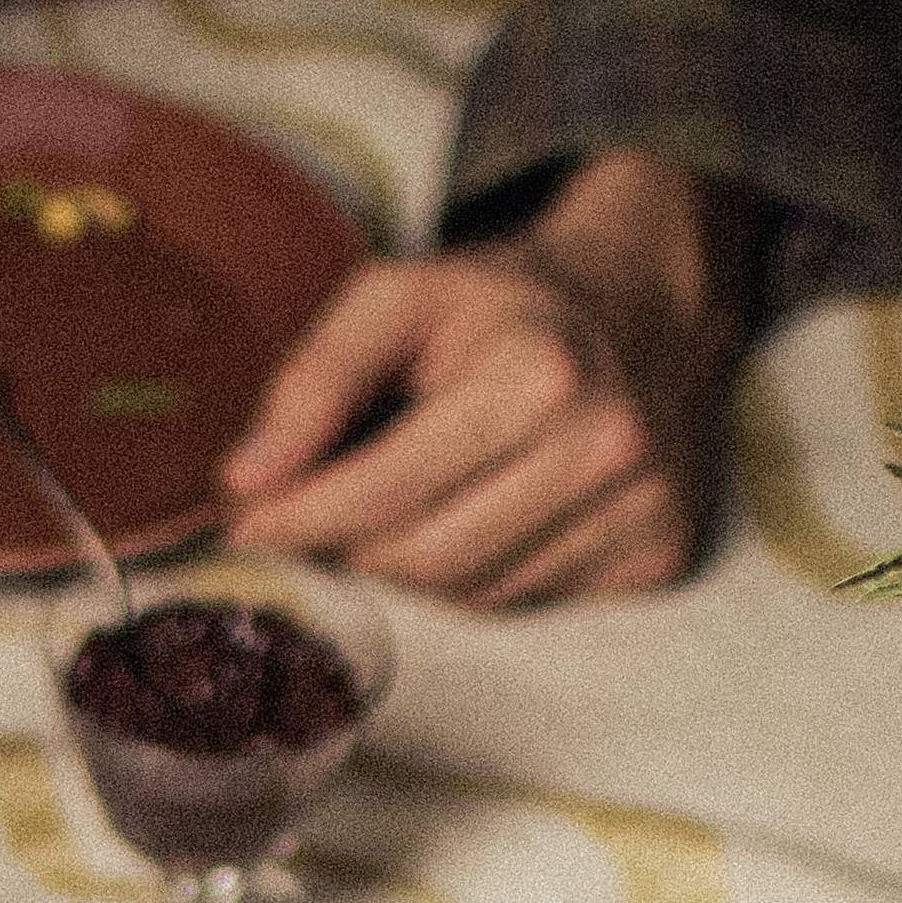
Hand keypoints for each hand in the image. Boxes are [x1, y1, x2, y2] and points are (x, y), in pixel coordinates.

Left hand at [220, 155, 748, 609]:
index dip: (300, 520)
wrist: (645, 303)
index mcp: (539, 375)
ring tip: (414, 499)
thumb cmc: (502, 307)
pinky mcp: (657, 555)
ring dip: (412, 565)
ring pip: (467, 597)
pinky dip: (476, 575)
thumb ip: (312, 380)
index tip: (249, 523)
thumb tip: (244, 480)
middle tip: (322, 513)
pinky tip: (483, 514)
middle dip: (353, 544)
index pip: (385, 494)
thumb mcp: (399, 298)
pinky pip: (521, 604)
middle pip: (421, 560)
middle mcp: (604, 446)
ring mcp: (641, 508)